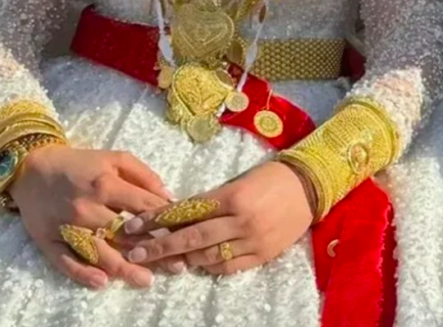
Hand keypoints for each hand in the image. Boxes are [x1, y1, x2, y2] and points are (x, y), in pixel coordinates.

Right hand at [8, 146, 172, 289]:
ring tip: (146, 279)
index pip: (143, 206)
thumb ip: (144, 175)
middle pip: (125, 233)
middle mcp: (86, 207)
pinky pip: (66, 261)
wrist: (31, 169)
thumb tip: (168, 197)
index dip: (165, 221)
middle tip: (175, 265)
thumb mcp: (115, 158)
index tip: (183, 233)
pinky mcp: (48, 241)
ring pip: (99, 251)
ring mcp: (66, 226)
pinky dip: (84, 273)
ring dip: (124, 267)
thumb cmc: (80, 164)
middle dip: (152, 250)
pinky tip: (103, 282)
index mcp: (106, 184)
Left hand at [117, 161, 313, 274]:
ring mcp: (253, 240)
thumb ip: (210, 199)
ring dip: (182, 258)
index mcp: (232, 196)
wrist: (310, 186)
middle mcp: (240, 220)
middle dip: (160, 246)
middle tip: (135, 251)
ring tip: (163, 260)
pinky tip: (197, 263)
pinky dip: (210, 266)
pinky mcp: (264, 254)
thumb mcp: (238, 181)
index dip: (157, 219)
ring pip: (208, 256)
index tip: (133, 226)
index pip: (186, 211)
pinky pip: (229, 266)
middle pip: (191, 237)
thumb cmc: (271, 177)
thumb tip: (179, 214)